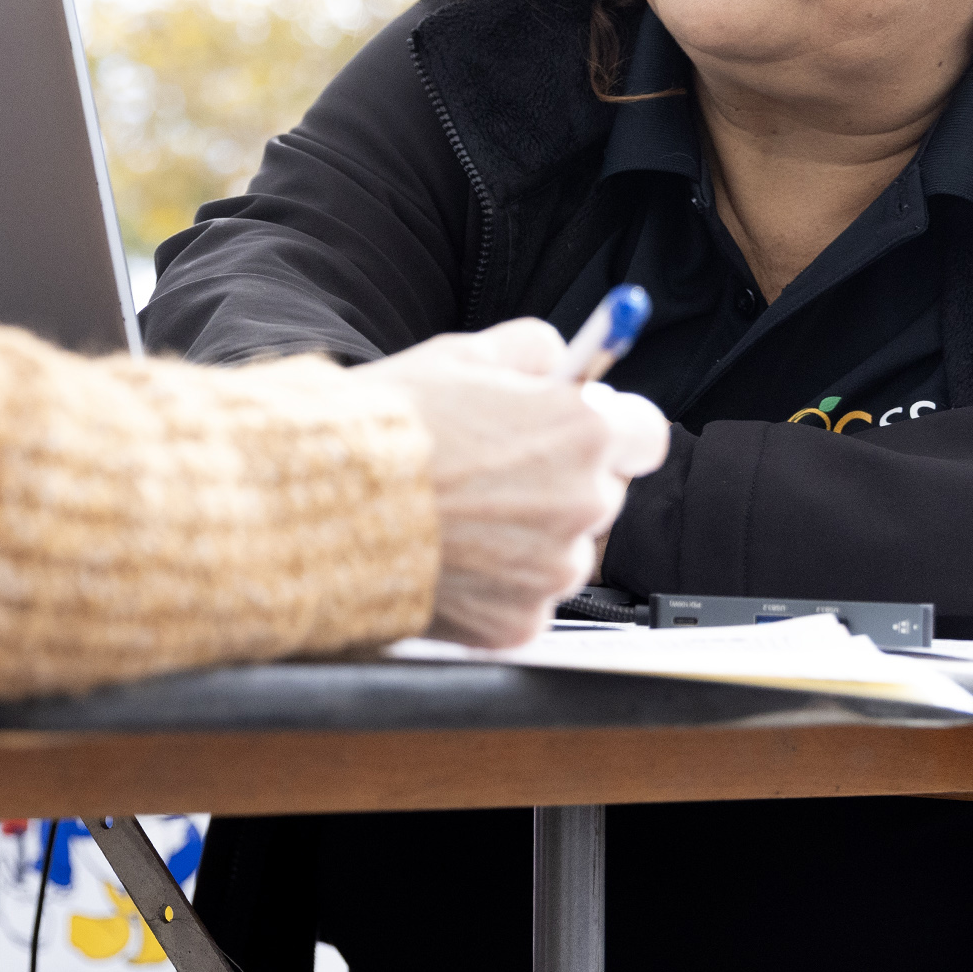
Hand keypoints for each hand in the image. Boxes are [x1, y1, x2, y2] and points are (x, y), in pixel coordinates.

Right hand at [357, 319, 670, 649]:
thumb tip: (559, 359)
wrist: (328, 506)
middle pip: (600, 494)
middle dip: (558, 484)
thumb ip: (532, 349)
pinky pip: (523, 601)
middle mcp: (584, 502)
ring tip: (459, 519)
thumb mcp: (462, 354)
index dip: (609, 429)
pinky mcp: (519, 622)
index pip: (645, 434)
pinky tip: (449, 558)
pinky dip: (494, 588)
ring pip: (561, 551)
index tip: (579, 432)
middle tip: (492, 474)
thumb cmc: (389, 430)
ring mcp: (554, 569)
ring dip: (526, 539)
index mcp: (583, 430)